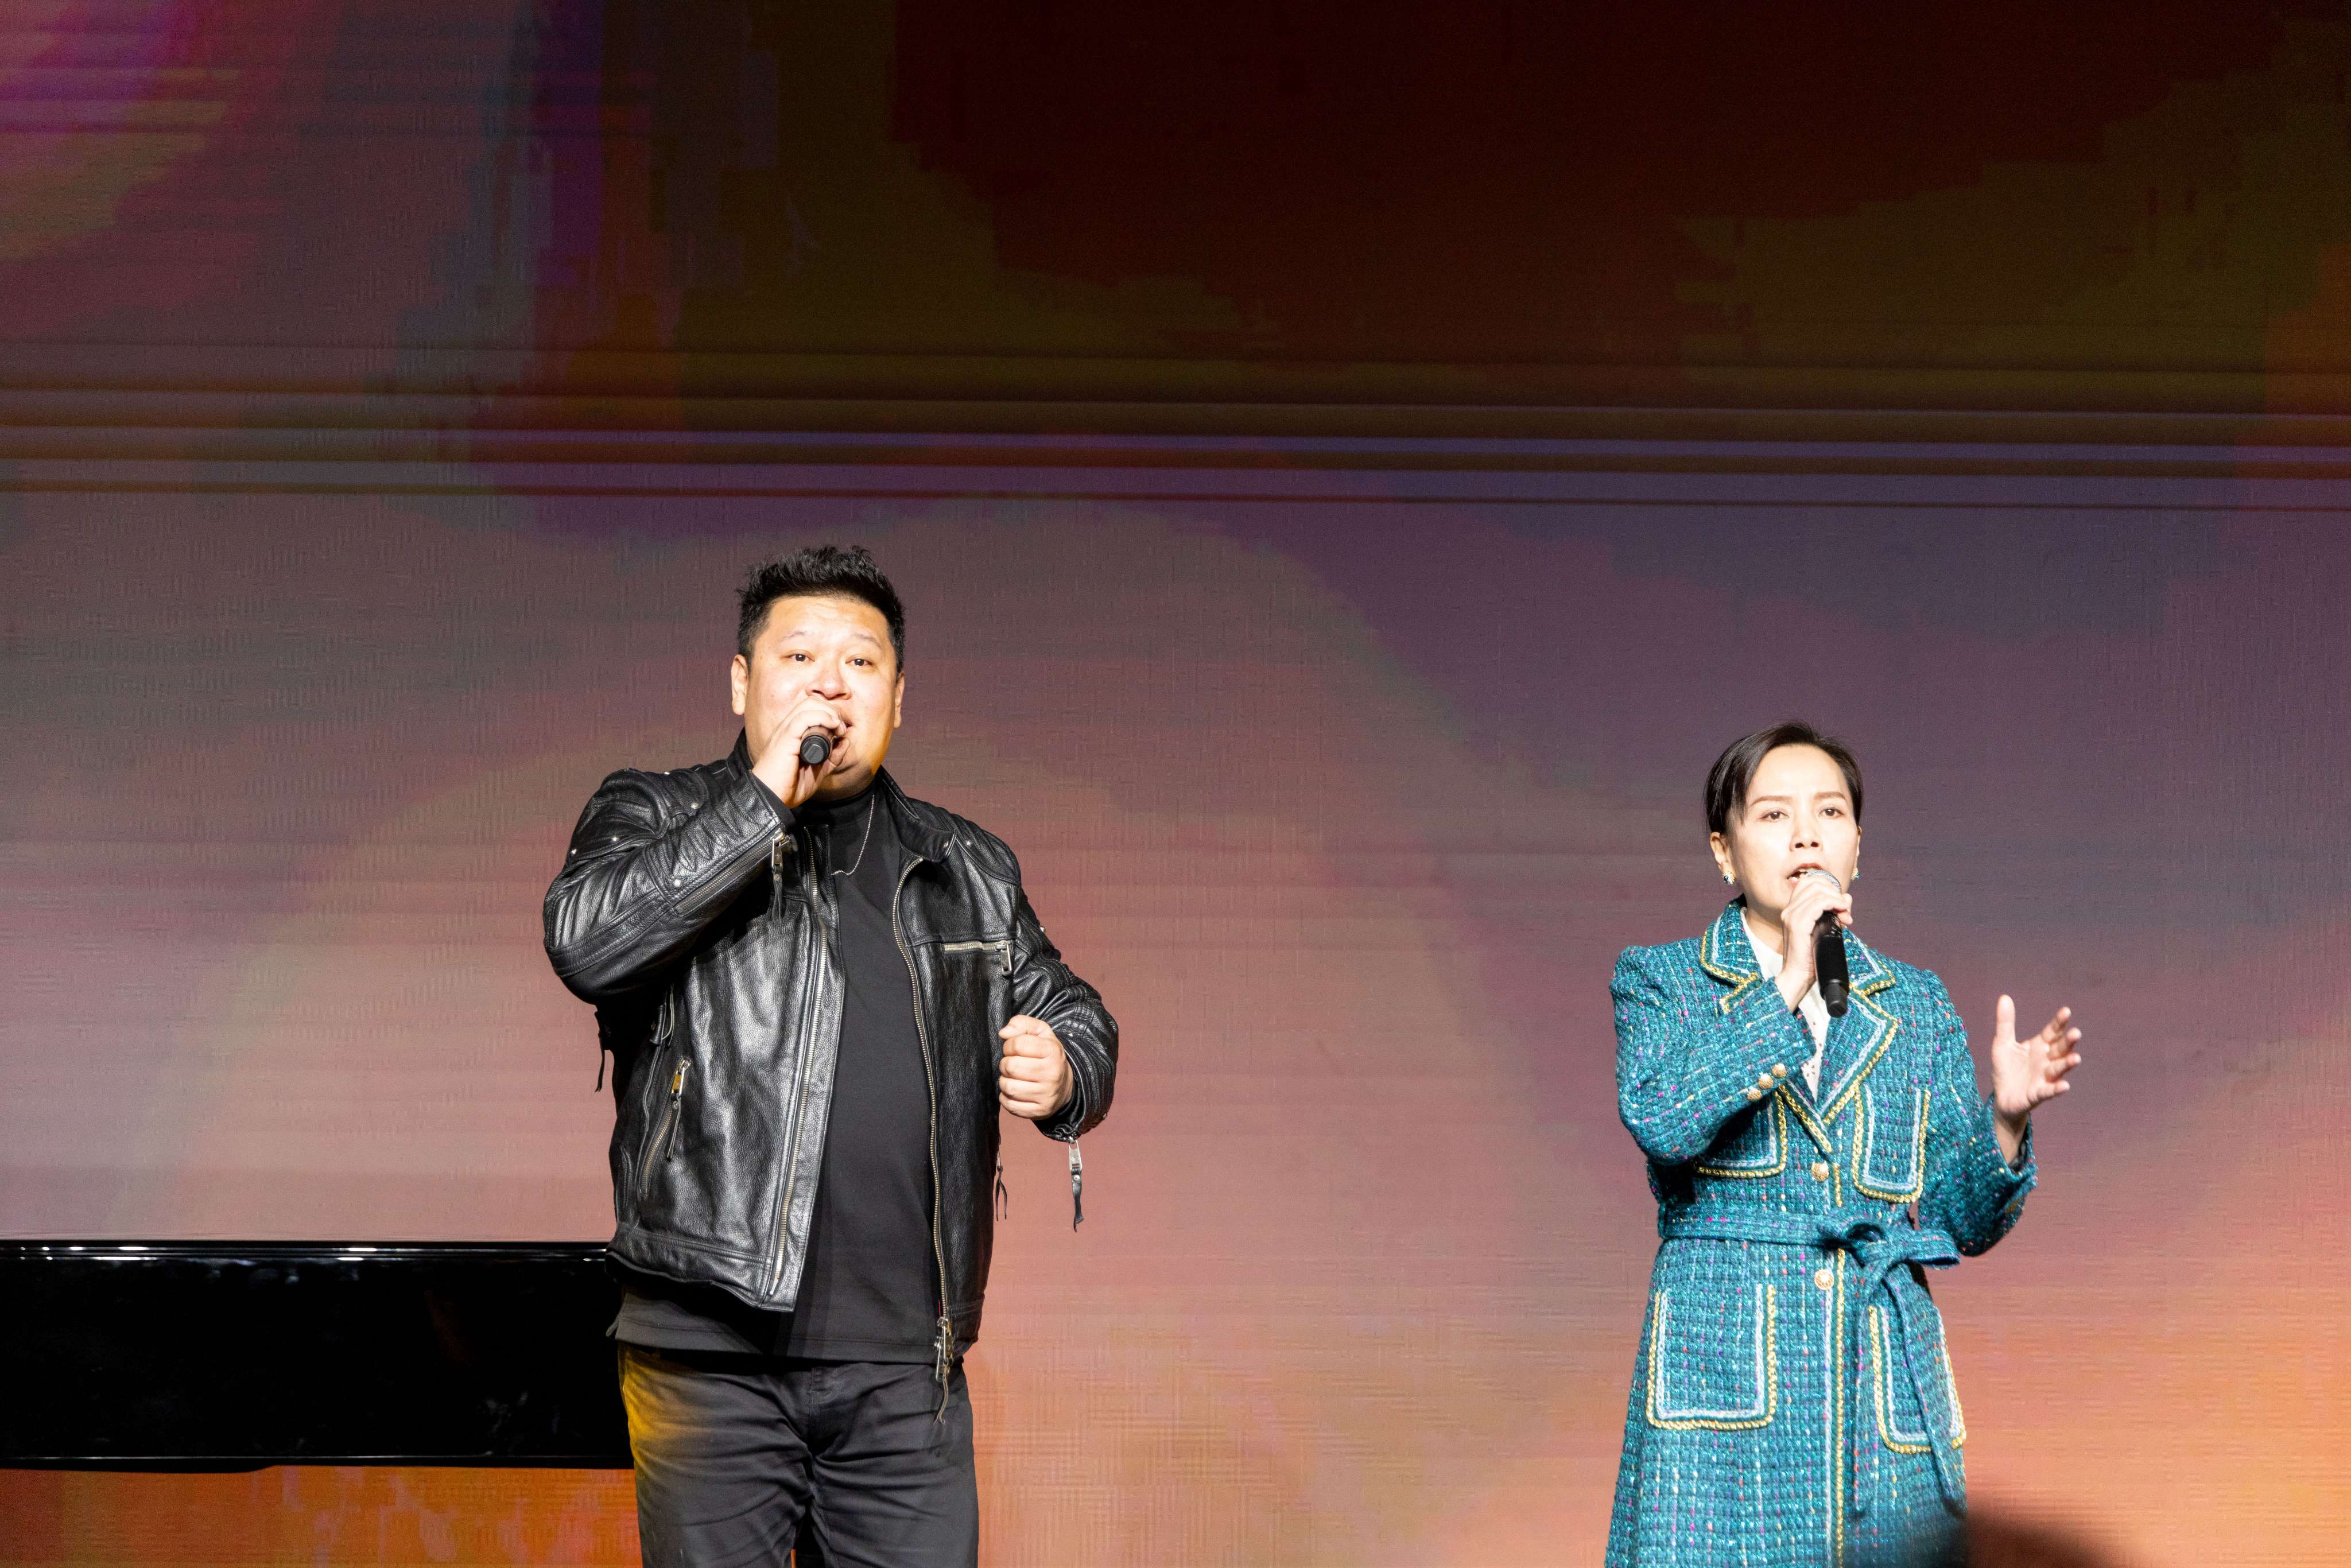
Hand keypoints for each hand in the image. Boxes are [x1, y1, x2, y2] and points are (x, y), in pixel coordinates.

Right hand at [749, 699, 844, 809]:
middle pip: (811, 702)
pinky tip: (832, 726)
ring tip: (838, 729)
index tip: (841, 731)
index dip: (830, 713)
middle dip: (832, 710)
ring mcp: (785, 732)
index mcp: (792, 733)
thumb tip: (846, 740)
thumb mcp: (819, 769)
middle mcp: (787, 728)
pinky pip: (803, 718)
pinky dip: (822, 717)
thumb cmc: (789, 787)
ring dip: (829, 713)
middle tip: (840, 729)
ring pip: (808, 705)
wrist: (770, 800)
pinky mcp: (784, 739)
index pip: (811, 708)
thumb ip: (832, 756)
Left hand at [998, 1015, 1072, 1120]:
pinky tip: (1015, 1091)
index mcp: (1053, 1051)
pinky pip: (1009, 1105)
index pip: (1017, 1044)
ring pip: (1008, 1087)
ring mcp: (1047, 1095)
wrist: (1065, 1085)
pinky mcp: (1039, 1111)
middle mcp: (1052, 1074)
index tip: (1014, 1049)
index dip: (1009, 1045)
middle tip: (1013, 1064)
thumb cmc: (1047, 1056)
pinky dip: (1006, 1098)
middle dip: (1005, 1064)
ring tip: (1014, 1078)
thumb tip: (1003, 1033)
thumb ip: (1021, 1023)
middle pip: (1010, 1066)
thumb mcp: (1041, 1033)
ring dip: (1005, 1081)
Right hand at [1773, 875, 1851, 1008]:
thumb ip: (1835, 912)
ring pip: (1818, 891)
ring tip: (1845, 916)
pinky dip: (1834, 904)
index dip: (1829, 886)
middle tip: (1845, 911)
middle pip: (1815, 882)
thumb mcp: (1825, 930)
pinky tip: (1842, 914)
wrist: (1798, 976)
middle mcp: (1789, 909)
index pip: (1809, 882)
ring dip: (1837, 900)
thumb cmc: (1810, 957)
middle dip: (1835, 892)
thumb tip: (1847, 898)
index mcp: (1792, 910)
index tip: (1840, 904)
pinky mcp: (1798, 924)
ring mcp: (1791, 915)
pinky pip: (1819, 903)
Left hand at [1989, 996, 2080, 1161]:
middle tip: (2076, 1033)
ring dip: (2067, 1064)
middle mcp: (2046, 1061)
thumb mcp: (2002, 1043)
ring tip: (2076, 1058)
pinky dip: (2057, 1088)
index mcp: (2039, 1046)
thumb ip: (2005, 1023)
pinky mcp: (2038, 1094)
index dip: (2059, 1022)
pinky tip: (2065, 1085)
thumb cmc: (2006, 1069)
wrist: (2002, 1097)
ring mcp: (2044, 1077)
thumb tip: (2004, 997)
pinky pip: (2049, 1091)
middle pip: (2060, 1049)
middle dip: (2068, 1042)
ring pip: (2058, 1069)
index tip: (2066, 1011)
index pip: (2052, 1032)